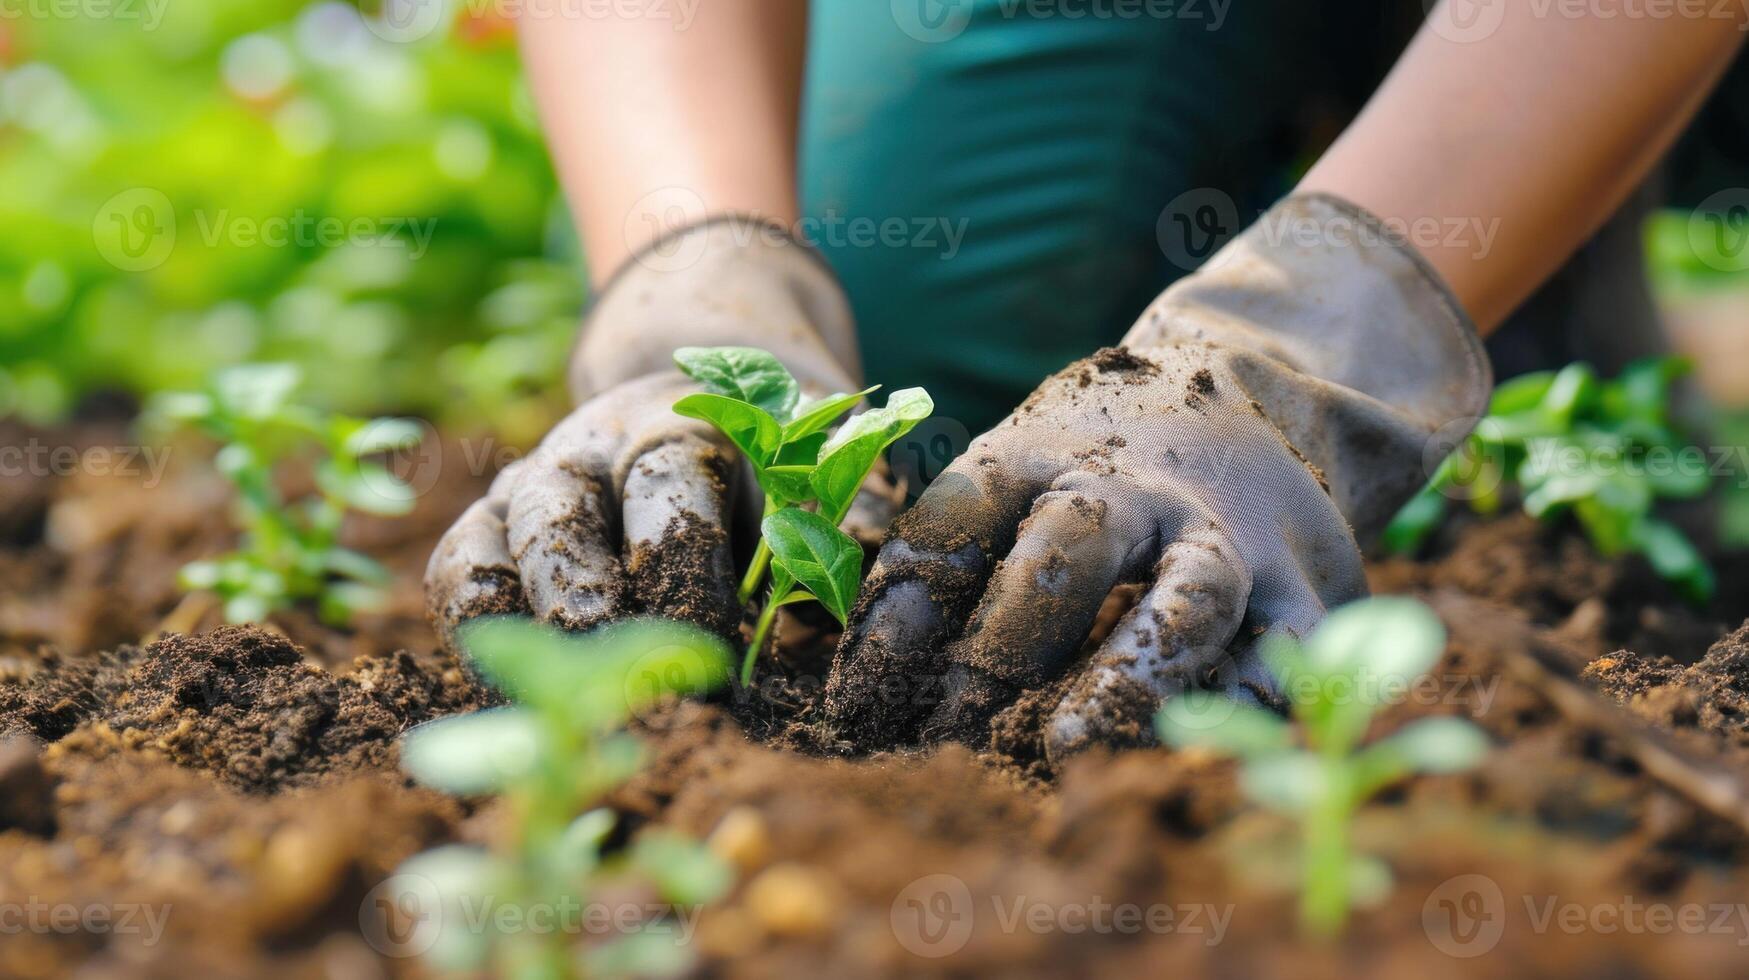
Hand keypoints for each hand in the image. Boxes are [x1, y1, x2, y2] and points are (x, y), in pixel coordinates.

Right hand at [425, 218, 861, 648]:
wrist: (723, 386)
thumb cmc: (789, 451)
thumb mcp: (831, 462)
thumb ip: (846, 516)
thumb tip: (850, 583)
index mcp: (684, 428)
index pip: (668, 500)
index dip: (686, 581)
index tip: (721, 655)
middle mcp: (591, 448)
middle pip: (562, 522)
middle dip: (587, 607)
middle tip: (618, 687)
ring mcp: (535, 483)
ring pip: (498, 542)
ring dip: (526, 625)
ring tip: (563, 698)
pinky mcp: (496, 521)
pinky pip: (460, 565)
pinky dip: (474, 622)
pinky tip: (516, 688)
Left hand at [822, 194, 1491, 760]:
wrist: (1262, 402)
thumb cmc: (1100, 469)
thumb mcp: (1021, 466)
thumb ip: (947, 552)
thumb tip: (847, 691)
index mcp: (1042, 452)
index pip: (960, 518)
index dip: (898, 615)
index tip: (851, 711)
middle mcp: (1135, 490)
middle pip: (1067, 549)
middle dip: (1002, 648)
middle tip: (947, 740)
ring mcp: (1225, 538)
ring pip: (1188, 596)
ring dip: (1128, 677)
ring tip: (1071, 751)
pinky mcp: (1302, 594)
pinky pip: (1279, 656)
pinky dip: (1233, 713)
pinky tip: (1175, 763)